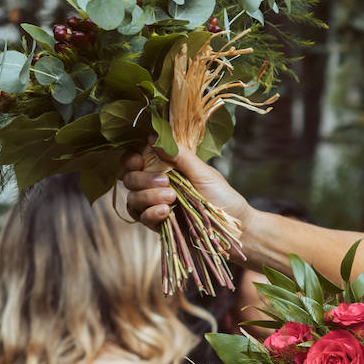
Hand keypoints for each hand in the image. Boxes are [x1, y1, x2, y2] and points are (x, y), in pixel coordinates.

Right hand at [120, 141, 251, 230]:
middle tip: (166, 182)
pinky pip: (142, 218)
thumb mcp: (202, 172)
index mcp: (165, 168)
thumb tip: (153, 137)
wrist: (235, 226)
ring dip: (148, 196)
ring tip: (172, 198)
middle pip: (129, 179)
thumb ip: (179, 155)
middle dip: (142, 178)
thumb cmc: (222, 196)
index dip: (131, 159)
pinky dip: (151, 213)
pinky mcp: (159, 225)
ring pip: (133, 199)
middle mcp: (156, 186)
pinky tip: (166, 211)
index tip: (138, 160)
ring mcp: (155, 206)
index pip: (135, 161)